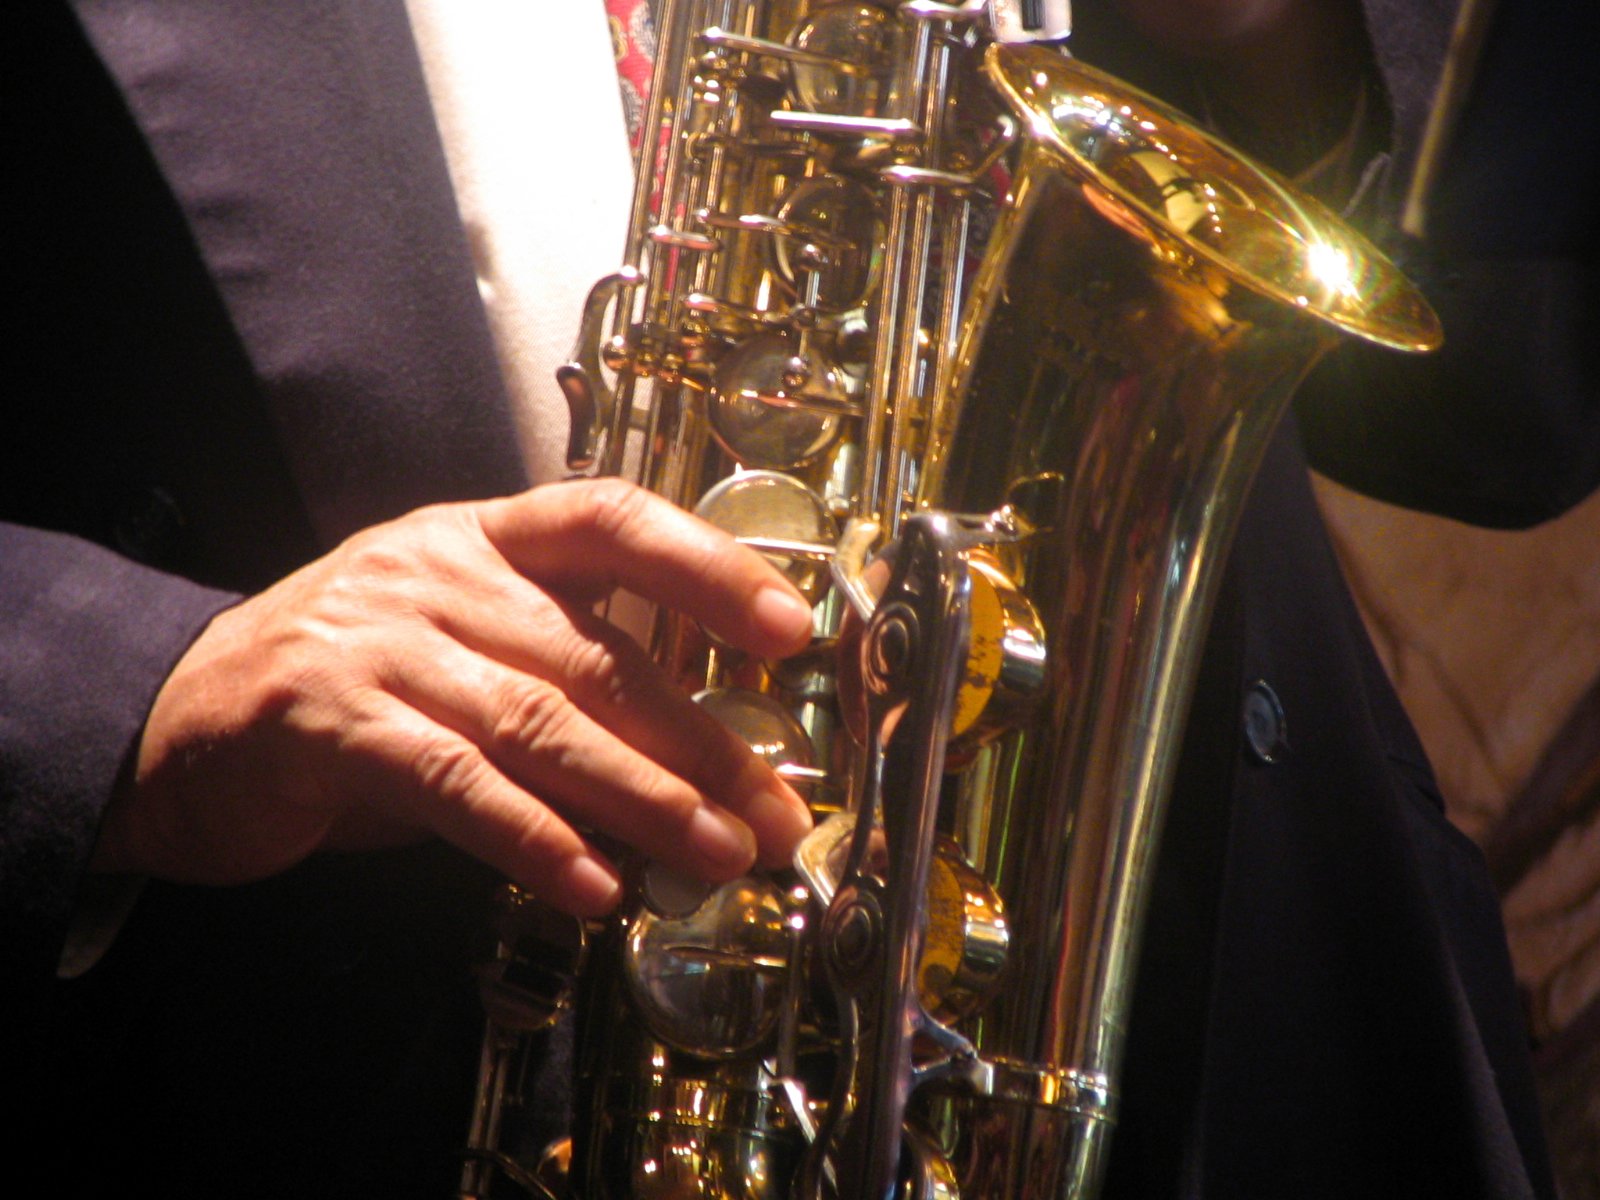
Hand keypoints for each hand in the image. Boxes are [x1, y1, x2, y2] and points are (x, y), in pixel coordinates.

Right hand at [90, 479, 816, 916]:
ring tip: (716, 854)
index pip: (612, 520)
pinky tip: (595, 887)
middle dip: (701, 743)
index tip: (790, 628)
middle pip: (596, 655)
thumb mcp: (463, 645)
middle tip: (774, 813)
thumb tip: (693, 773)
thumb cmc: (355, 683)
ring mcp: (380, 643)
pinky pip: (457, 786)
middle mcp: (437, 574)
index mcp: (483, 537)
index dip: (708, 567)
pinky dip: (535, 841)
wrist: (182, 716)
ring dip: (642, 799)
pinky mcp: (330, 723)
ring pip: (539, 722)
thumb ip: (561, 684)